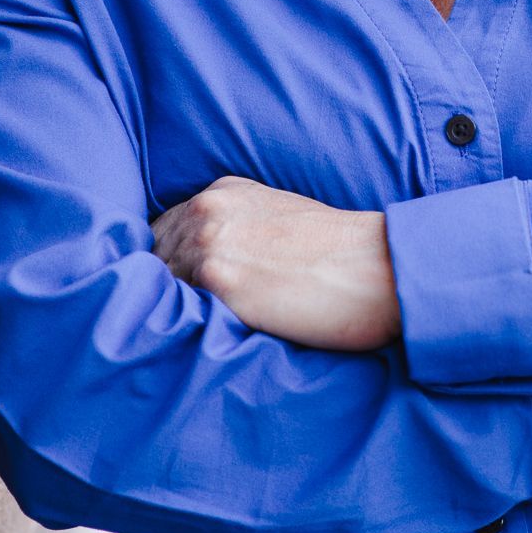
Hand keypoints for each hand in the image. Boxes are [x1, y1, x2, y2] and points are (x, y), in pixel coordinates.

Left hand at [150, 175, 399, 351]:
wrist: (377, 267)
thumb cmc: (338, 251)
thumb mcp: (278, 217)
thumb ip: (236, 228)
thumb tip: (204, 266)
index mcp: (222, 193)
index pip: (163, 232)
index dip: (166, 264)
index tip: (176, 291)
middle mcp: (208, 211)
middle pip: (154, 258)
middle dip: (164, 287)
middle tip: (176, 319)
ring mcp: (210, 245)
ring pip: (159, 286)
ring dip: (169, 310)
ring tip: (186, 335)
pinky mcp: (220, 283)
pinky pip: (178, 311)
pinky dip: (182, 327)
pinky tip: (199, 340)